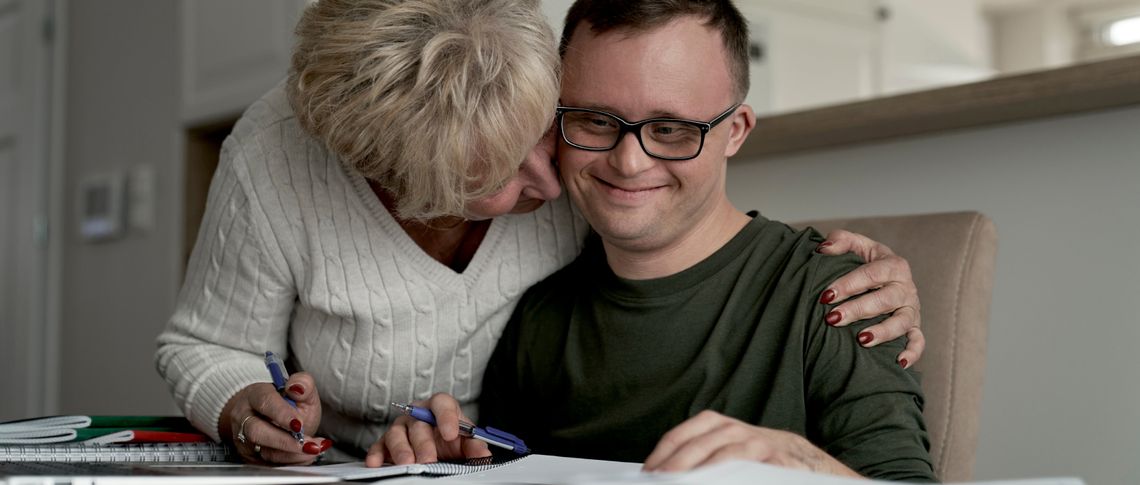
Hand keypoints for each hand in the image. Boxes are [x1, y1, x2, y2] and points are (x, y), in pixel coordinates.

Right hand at [219, 372, 330, 464]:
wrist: (272, 419)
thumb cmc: (286, 405)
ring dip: (292, 455)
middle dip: (286, 441)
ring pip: (263, 452)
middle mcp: (244, 417)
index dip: (282, 414)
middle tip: (309, 444)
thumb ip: (303, 383)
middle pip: (257, 431)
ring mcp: (244, 439)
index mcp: (255, 395)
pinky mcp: (249, 457)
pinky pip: (268, 465)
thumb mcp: (299, 391)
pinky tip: (306, 457)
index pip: (264, 402)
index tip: (299, 424)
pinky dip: (291, 463)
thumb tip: (297, 387)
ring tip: (314, 449)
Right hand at [366, 393, 490, 466]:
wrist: (436, 445)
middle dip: (424, 443)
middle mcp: (417, 415)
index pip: (441, 403)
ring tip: (408, 463)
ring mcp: (400, 428)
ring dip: (402, 450)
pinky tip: (377, 462)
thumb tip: (483, 455)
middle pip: (418, 423)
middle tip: (429, 459)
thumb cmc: (449, 439)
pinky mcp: (386, 442)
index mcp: (438, 408)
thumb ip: (474, 445)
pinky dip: (376, 454)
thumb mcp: (464, 441)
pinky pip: (379, 446)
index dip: (446, 417)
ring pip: (397, 433)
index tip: (452, 433)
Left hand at [642, 411, 858, 476]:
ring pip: (721, 455)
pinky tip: (716, 481)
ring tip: (678, 482)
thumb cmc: (758, 459)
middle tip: (658, 480)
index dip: (661, 455)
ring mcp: (756, 444)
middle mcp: (734, 430)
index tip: (647, 472)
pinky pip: (748, 467)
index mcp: (717, 425)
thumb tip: (665, 473)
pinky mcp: (775, 460)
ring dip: (697, 470)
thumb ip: (700, 457)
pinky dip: (731, 475)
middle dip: (673, 466)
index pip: (681, 435)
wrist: (806, 462)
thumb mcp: (728, 451)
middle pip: (696, 445)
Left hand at [816, 229, 924, 368]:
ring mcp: (911, 309)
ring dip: (883, 332)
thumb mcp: (857, 246)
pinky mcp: (914, 327)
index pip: (871, 273)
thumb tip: (824, 249)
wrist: (884, 279)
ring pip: (902, 322)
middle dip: (858, 309)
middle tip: (833, 318)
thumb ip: (841, 240)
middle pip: (885, 299)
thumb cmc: (866, 263)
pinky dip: (912, 352)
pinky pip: (918, 341)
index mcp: (894, 264)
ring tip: (861, 340)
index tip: (825, 296)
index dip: (848, 284)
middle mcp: (906, 287)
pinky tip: (898, 363)